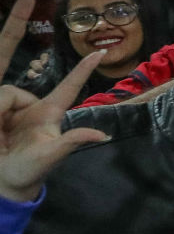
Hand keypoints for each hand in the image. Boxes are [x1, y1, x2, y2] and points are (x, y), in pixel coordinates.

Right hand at [0, 0, 107, 201]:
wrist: (3, 180)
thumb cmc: (31, 170)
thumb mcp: (50, 156)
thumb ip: (72, 141)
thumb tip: (102, 135)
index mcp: (49, 113)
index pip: (69, 87)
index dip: (83, 70)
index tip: (100, 52)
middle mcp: (31, 107)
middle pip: (11, 92)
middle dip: (0, 108)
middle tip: (1, 141)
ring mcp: (12, 111)